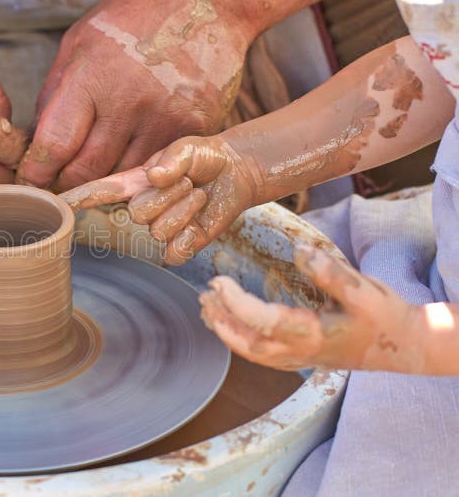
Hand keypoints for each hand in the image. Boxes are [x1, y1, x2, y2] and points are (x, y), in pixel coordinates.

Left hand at [18, 0, 251, 190]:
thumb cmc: (137, 18)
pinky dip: (140, 171)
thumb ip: (54, 93)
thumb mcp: (80, 41)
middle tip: (60, 184)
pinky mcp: (195, 130)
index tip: (32, 180)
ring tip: (98, 170)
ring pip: (122, 177)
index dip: (38, 171)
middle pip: (87, 170)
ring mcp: (166, 119)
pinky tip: (134, 157)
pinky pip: (158, 168)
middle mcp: (130, 101)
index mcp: (94, 74)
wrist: (209, 1)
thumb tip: (36, 142)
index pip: (55, 144)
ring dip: (105, 182)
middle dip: (67, 184)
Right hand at [60, 135, 257, 264]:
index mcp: (133, 183)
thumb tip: (155, 176)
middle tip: (187, 180)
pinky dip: (189, 238)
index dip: (76, 198)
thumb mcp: (186, 147)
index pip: (97, 192)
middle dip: (169, 195)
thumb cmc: (202, 156)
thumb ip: (171, 159)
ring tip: (197, 193)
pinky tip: (197, 224)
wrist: (235, 172)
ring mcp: (159, 228)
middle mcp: (140, 207)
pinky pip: (174, 253)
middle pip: (137, 214)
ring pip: (160, 231)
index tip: (56, 204)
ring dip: (186, 209)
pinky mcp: (180, 245)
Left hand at [199, 245, 415, 370]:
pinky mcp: (301, 358)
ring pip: (252, 352)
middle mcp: (301, 352)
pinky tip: (229, 324)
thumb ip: (330, 272)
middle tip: (204, 296)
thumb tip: (299, 250)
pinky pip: (262, 354)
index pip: (263, 321)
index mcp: (312, 334)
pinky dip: (240, 340)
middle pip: (249, 344)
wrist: (405, 346)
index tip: (218, 282)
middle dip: (222, 321)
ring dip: (226, 331)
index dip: (236, 303)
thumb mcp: (364, 290)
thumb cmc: (385, 317)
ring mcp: (300, 359)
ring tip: (207, 308)